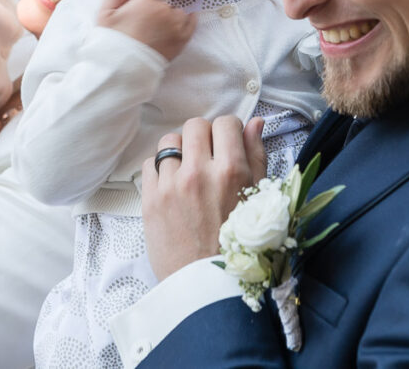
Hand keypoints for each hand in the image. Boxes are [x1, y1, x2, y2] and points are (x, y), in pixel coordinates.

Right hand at [96, 0, 196, 60]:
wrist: (124, 66)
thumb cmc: (112, 41)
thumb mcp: (103, 14)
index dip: (141, 7)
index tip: (136, 17)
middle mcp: (163, 8)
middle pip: (163, 5)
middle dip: (155, 13)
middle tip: (146, 27)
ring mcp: (175, 23)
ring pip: (177, 13)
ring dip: (171, 18)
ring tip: (160, 30)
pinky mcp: (183, 37)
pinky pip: (192, 22)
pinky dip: (190, 20)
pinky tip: (188, 18)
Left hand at [141, 115, 265, 280]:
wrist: (207, 284)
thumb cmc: (239, 244)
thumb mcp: (258, 198)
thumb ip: (256, 156)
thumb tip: (254, 123)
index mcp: (231, 172)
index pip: (226, 123)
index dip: (229, 131)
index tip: (228, 144)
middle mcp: (200, 172)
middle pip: (195, 125)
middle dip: (203, 136)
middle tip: (207, 157)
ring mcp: (171, 185)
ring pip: (169, 141)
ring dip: (180, 151)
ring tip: (188, 172)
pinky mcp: (151, 199)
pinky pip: (150, 163)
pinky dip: (161, 170)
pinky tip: (172, 186)